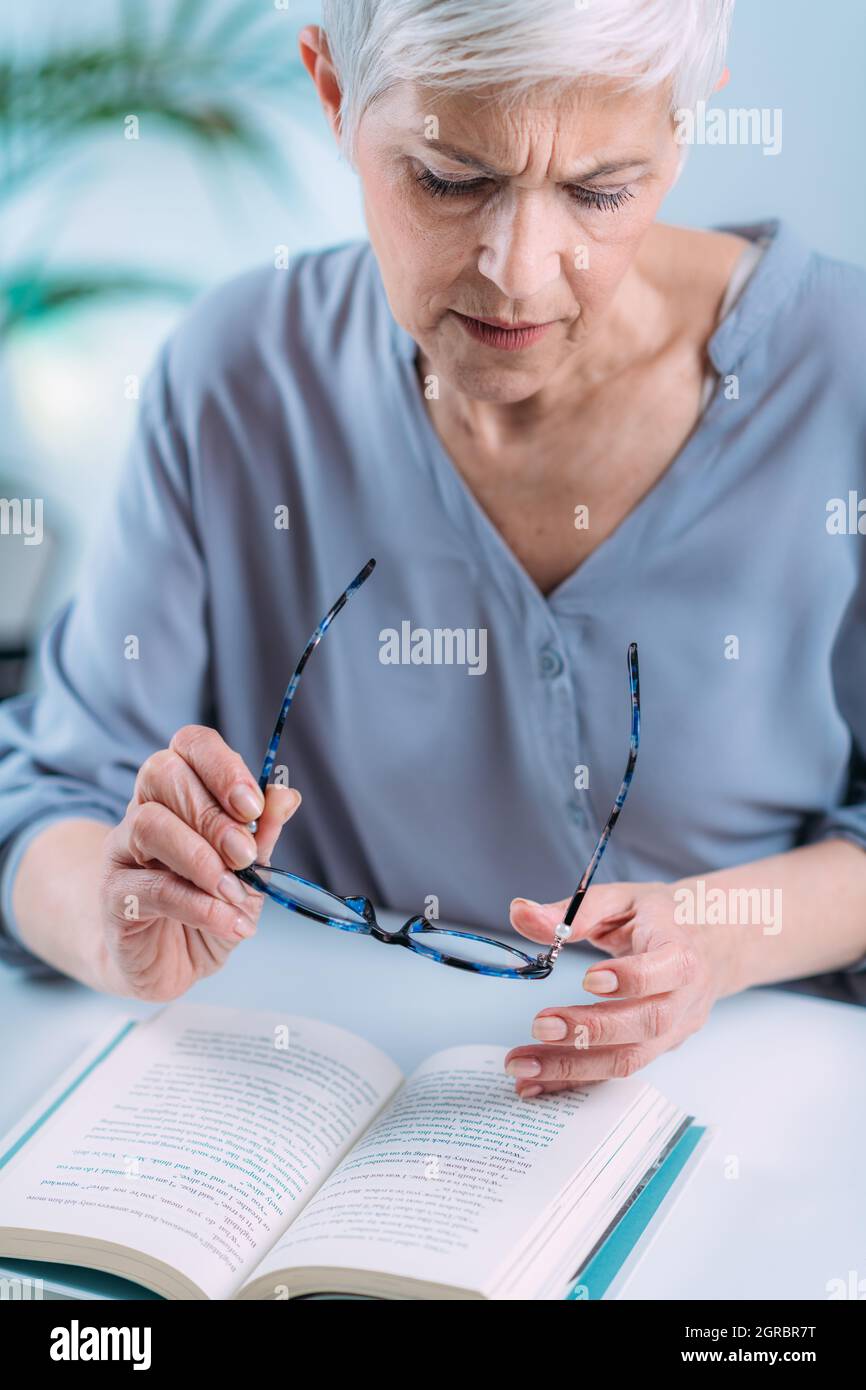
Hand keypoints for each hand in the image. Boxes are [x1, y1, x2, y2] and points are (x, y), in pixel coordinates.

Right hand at [99, 725, 300, 1000]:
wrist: (173, 964)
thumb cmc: (211, 905)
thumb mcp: (250, 870)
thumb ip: (262, 832)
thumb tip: (286, 794)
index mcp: (181, 790)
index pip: (191, 744)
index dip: (222, 765)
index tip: (253, 806)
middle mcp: (145, 809)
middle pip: (163, 774)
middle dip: (214, 815)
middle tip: (245, 856)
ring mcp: (122, 850)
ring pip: (148, 824)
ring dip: (201, 858)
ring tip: (234, 892)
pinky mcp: (114, 896)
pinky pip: (149, 886)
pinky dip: (196, 904)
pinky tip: (226, 920)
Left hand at [504, 881, 731, 1097]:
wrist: (711, 944)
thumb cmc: (660, 918)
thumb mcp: (621, 900)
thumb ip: (573, 910)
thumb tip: (520, 912)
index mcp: (681, 951)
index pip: (666, 969)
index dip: (630, 978)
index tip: (587, 979)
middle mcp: (684, 998)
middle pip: (645, 1023)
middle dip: (589, 1030)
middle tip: (539, 1026)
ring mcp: (675, 1030)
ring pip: (630, 1058)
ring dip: (572, 1067)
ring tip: (523, 1065)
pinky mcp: (658, 1050)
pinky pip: (616, 1069)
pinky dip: (573, 1080)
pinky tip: (535, 1084)